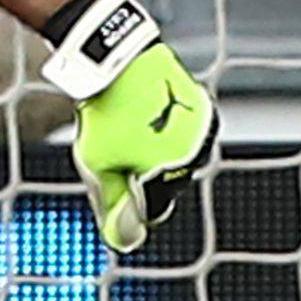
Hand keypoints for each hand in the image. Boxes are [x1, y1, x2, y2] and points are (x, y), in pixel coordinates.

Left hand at [39, 0, 211, 253]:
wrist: (117, 59)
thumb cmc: (106, 114)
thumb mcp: (98, 164)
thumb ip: (113, 204)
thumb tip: (124, 241)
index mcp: (175, 172)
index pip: (152, 211)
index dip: (127, 208)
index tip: (111, 192)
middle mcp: (197, 152)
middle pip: (165, 183)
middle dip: (138, 176)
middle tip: (111, 150)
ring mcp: (202, 127)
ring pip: (174, 155)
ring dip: (151, 151)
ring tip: (124, 128)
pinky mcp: (199, 105)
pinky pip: (179, 130)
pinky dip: (159, 130)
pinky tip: (138, 116)